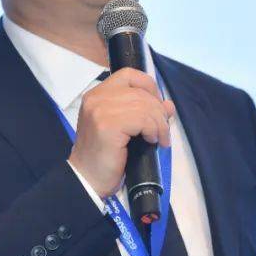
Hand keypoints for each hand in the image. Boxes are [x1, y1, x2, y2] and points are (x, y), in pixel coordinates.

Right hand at [69, 68, 175, 197]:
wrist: (87, 180)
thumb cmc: (105, 157)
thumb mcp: (127, 129)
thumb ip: (144, 112)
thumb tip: (168, 105)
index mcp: (97, 94)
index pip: (130, 75)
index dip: (149, 87)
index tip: (157, 107)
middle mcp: (96, 98)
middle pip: (141, 92)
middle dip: (159, 111)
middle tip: (163, 131)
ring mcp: (100, 110)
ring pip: (144, 105)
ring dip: (159, 123)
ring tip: (160, 139)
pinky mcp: (107, 125)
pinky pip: (142, 119)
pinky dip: (153, 130)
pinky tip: (151, 140)